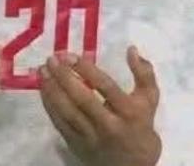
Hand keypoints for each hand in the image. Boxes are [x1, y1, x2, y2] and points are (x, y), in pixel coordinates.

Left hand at [38, 46, 161, 165]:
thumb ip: (144, 74)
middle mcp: (108, 124)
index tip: (70, 55)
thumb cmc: (141, 129)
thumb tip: (131, 49)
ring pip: (67, 111)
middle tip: (51, 58)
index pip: (105, 87)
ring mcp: (90, 137)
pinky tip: (44, 90)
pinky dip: (50, 105)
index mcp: (128, 111)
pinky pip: (60, 123)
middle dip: (64, 77)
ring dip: (52, 89)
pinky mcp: (76, 145)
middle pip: (82, 98)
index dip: (86, 70)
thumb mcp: (150, 101)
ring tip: (43, 71)